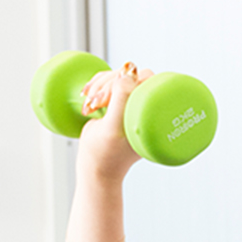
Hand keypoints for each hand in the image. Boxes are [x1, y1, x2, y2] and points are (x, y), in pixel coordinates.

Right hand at [75, 62, 153, 182]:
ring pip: (119, 76)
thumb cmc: (106, 153)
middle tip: (93, 104)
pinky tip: (86, 96)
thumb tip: (130, 71)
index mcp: (155, 111)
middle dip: (107, 84)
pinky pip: (110, 82)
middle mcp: (148, 106)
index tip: (102, 101)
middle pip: (131, 75)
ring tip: (88, 106)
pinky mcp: (119, 105)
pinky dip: (96, 84)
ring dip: (99, 84)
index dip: (121, 83)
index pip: (145, 78)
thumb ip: (121, 99)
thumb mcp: (113, 127)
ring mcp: (133, 105)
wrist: (96, 170)